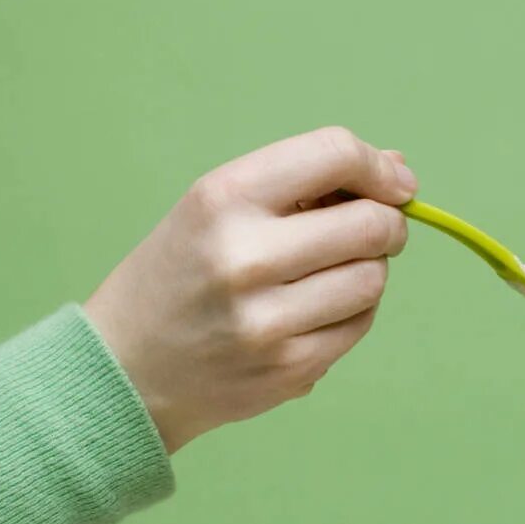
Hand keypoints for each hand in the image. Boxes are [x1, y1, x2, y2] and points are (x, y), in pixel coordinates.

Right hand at [83, 126, 418, 453]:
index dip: (380, 167)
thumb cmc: (180, 275)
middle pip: (371, 225)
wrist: (127, 368)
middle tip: (376, 230)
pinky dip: (352, 312)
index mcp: (224, 198)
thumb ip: (304, 183)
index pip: (334, 155)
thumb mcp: (216, 208)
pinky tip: (314, 311)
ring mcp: (269, 320)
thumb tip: (398, 167)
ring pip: (373, 279)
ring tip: (330, 273)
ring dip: (368, 270)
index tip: (396, 183)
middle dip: (388, 223)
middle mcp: (245, 257)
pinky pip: (359, 325)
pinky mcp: (290, 368)